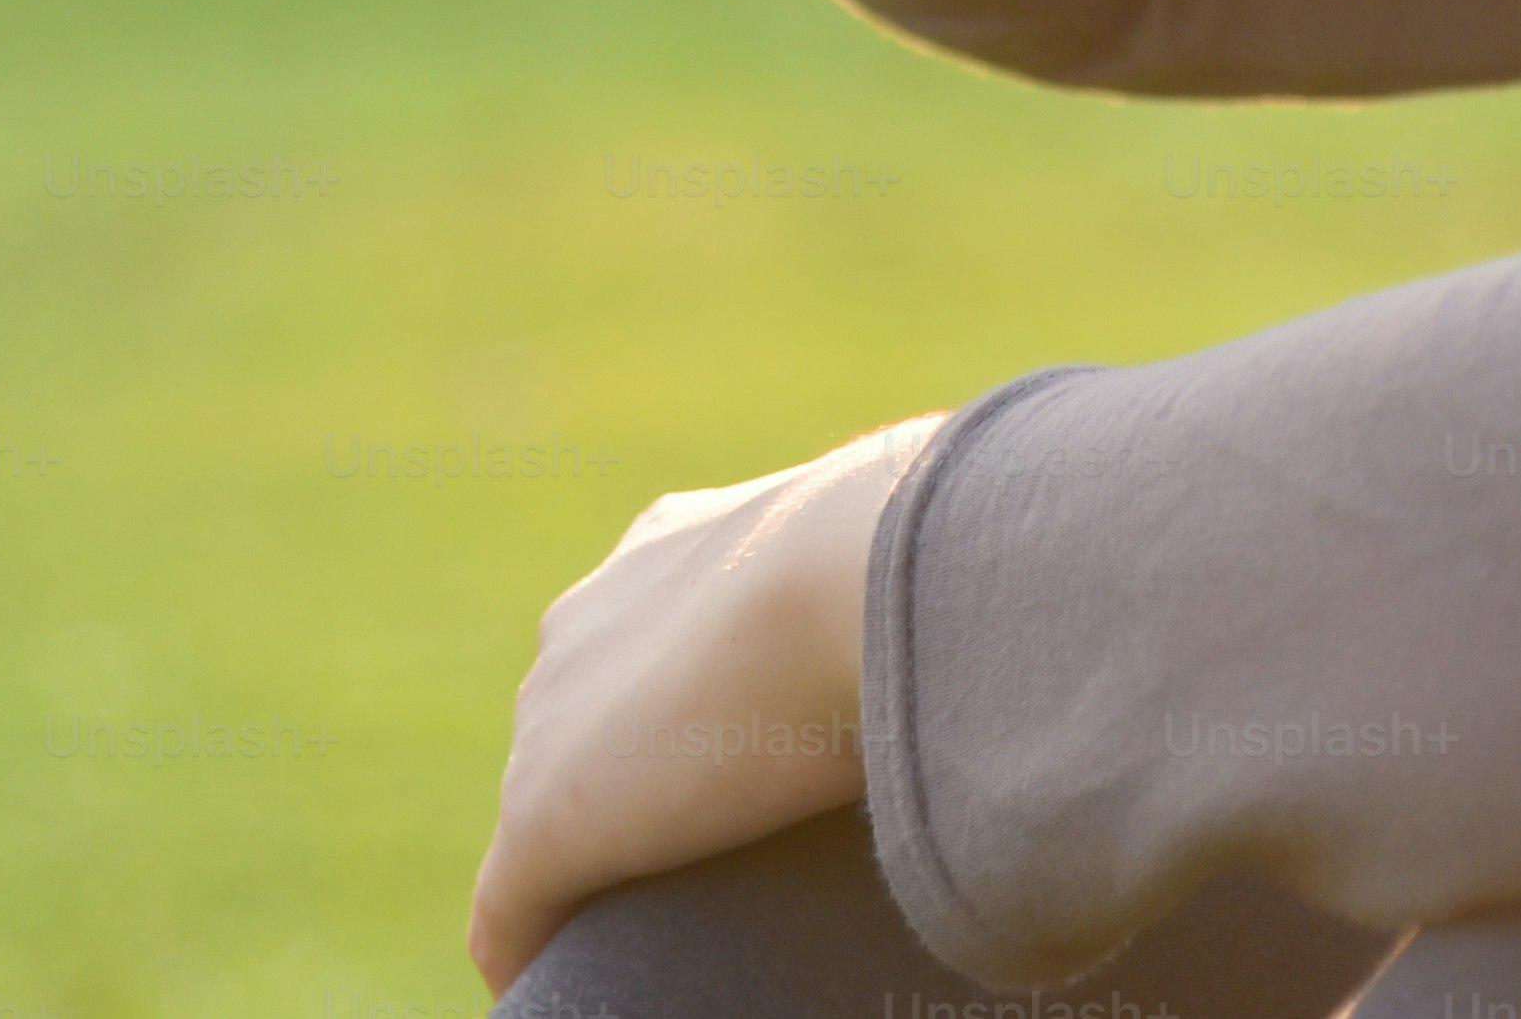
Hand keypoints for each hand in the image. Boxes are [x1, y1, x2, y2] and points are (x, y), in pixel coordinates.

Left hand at [467, 411, 949, 993]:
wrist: (863, 573)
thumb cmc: (926, 550)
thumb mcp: (923, 556)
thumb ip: (928, 591)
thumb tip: (1011, 617)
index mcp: (670, 545)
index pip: (649, 640)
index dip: (687, 711)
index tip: (740, 766)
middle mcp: (584, 622)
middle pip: (579, 733)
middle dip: (630, 794)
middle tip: (723, 863)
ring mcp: (549, 725)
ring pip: (545, 822)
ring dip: (596, 878)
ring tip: (667, 933)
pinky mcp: (543, 823)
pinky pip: (510, 916)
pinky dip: (535, 955)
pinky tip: (565, 989)